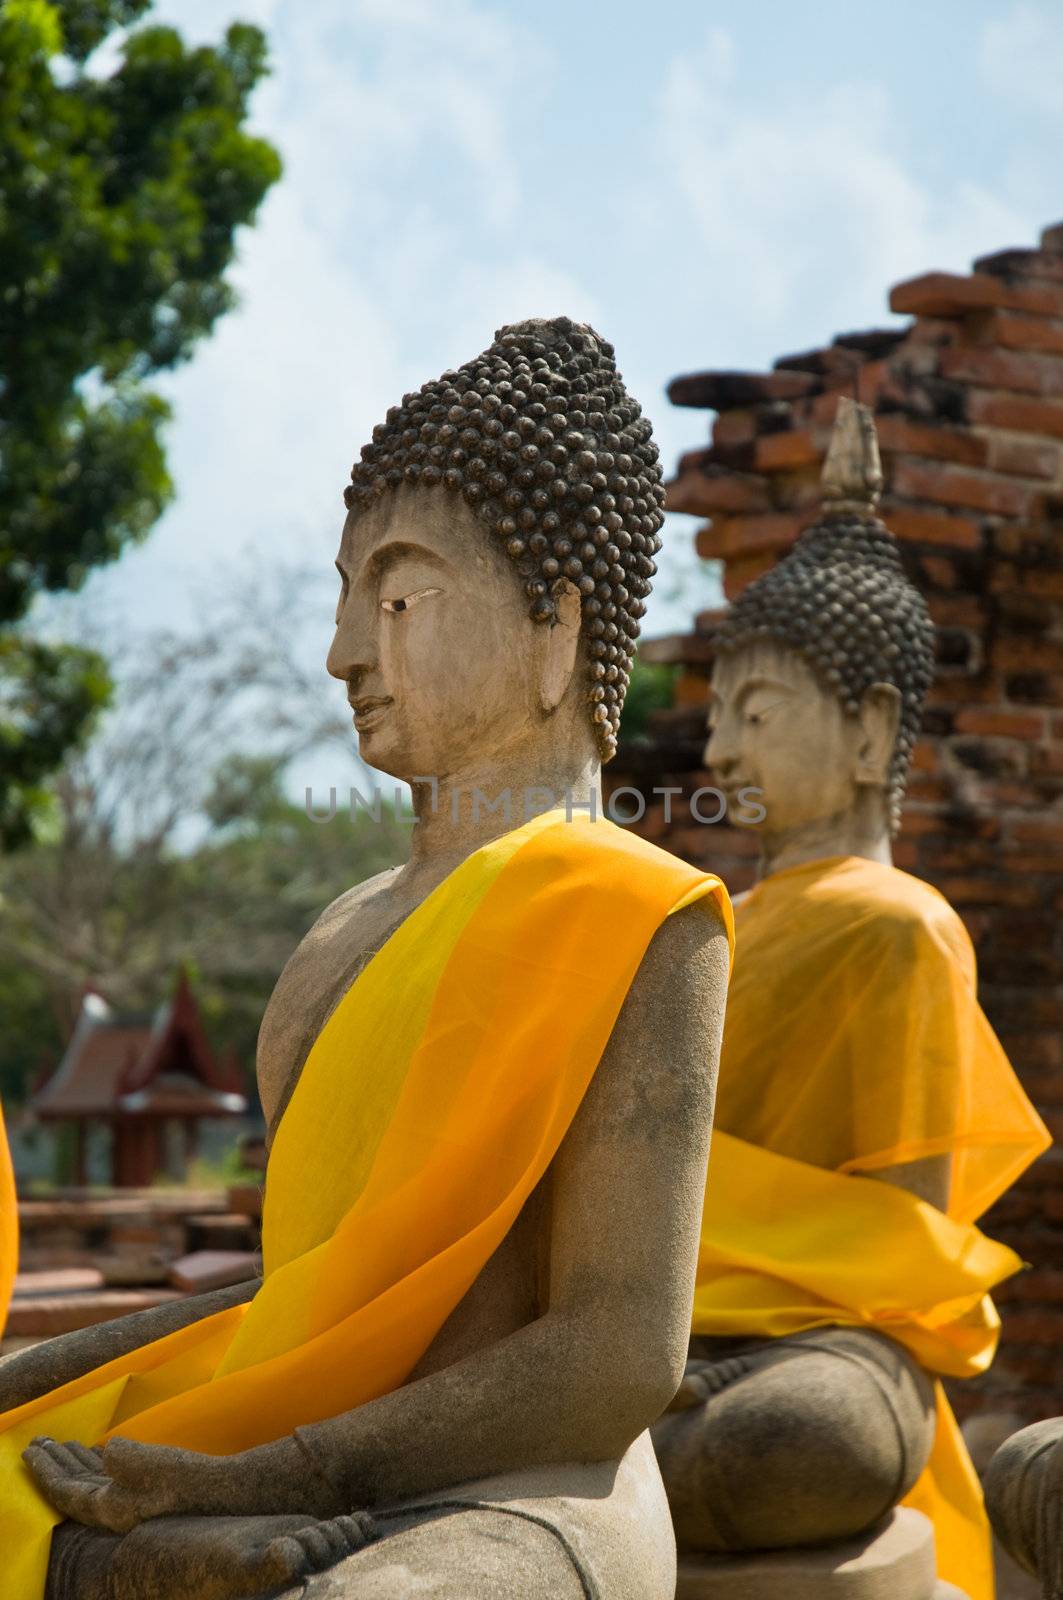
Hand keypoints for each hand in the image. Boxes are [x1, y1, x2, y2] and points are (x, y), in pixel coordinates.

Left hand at [23, 1436, 219, 1531]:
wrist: (222, 1492)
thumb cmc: (184, 1477)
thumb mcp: (145, 1462)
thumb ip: (118, 1456)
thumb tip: (109, 1450)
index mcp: (109, 1508)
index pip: (64, 1492)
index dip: (44, 1470)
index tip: (28, 1449)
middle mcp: (115, 1509)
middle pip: (73, 1488)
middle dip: (53, 1465)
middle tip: (36, 1442)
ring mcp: (131, 1502)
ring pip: (91, 1482)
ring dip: (73, 1461)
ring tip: (58, 1443)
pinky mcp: (147, 1492)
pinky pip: (110, 1478)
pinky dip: (96, 1463)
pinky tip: (94, 1450)